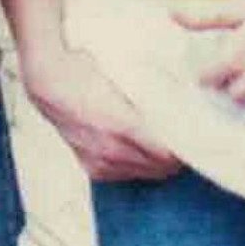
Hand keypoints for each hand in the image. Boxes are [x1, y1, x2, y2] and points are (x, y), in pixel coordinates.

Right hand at [22, 47, 181, 181]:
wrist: (49, 80)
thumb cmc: (85, 70)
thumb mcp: (124, 74)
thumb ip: (153, 91)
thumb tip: (182, 97)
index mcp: (123, 125)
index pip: (168, 152)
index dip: (185, 144)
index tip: (195, 134)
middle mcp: (112, 149)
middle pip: (161, 167)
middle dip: (175, 155)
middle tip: (182, 138)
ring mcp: (101, 161)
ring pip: (146, 173)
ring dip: (158, 162)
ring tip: (163, 143)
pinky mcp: (93, 168)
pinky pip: (126, 175)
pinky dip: (137, 166)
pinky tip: (138, 150)